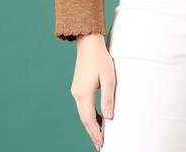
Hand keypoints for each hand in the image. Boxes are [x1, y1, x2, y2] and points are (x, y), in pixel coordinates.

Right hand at [70, 33, 115, 150]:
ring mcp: (76, 90)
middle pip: (85, 119)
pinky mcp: (78, 87)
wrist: (89, 43)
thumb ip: (108, 98)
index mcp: (84, 93)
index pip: (89, 120)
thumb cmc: (101, 58)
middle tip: (101, 144)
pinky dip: (90, 115)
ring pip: (83, 113)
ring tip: (101, 134)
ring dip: (91, 124)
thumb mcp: (109, 78)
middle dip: (93, 132)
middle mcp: (77, 94)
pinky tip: (98, 118)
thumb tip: (108, 117)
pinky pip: (83, 105)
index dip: (96, 133)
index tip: (102, 144)